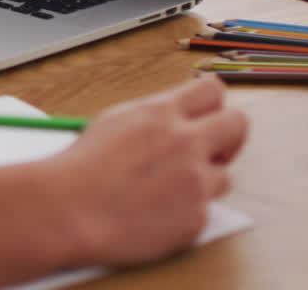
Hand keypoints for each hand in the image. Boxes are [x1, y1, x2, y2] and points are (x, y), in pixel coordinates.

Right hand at [46, 76, 247, 267]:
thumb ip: (155, 116)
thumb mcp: (115, 121)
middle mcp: (186, 142)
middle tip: (210, 150)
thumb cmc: (82, 168)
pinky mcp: (197, 217)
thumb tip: (179, 114)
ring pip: (224, 174)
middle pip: (237, 124)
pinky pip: (205, 209)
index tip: (207, 115)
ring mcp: (195, 181)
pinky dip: (185, 211)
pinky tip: (155, 212)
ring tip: (165, 189)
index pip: (213, 90)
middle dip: (227, 137)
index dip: (212, 103)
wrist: (69, 211)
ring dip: (203, 180)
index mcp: (162, 113)